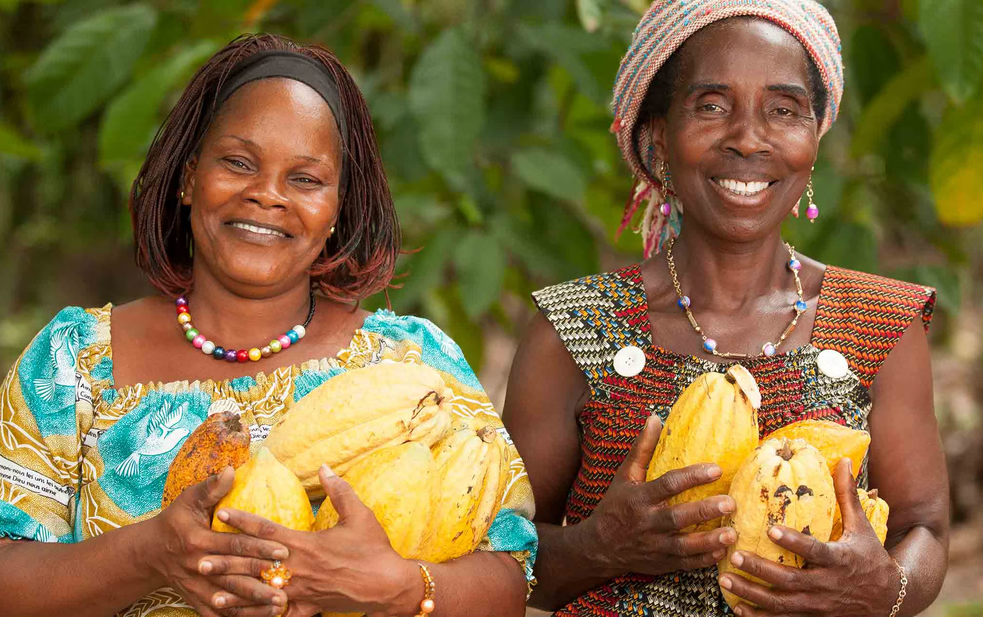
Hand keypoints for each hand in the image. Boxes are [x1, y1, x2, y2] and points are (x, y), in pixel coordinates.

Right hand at [148, 467, 291, 616]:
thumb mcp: (188, 500)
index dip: (258, 547)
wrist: (150, 552)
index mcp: (197, 541)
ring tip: (279, 605)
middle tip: (287, 581)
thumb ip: (211, 487)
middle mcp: (197, 566)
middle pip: (234, 575)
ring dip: (253, 604)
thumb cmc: (175, 521)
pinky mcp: (195, 600)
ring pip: (228, 598)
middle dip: (260, 579)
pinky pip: (217, 612)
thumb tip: (231, 469)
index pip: (234, 545)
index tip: (283, 549)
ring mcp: (195, 587)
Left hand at [212, 465, 420, 616]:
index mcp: (306, 544)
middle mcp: (298, 568)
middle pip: (254, 563)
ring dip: (233, 589)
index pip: (266, 531)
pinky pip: (277, 614)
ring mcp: (301, 591)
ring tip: (209, 588)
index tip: (222, 513)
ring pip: (259, 591)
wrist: (388, 586)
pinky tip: (238, 613)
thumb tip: (324, 467)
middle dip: (226, 559)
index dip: (242, 521)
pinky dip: (256, 614)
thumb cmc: (374, 550)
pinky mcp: (308, 608)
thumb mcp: (360, 515)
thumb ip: (339, 491)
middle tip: (199, 557)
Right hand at [583, 414, 737, 577]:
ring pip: (684, 545)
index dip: (692, 477)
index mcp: (639, 498)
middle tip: (731, 503)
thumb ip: (642, 449)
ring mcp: (654, 546)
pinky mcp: (661, 563)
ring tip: (732, 534)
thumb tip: (655, 418)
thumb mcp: (624, 476)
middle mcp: (647, 523)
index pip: (668, 485)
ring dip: (709, 540)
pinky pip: (684, 564)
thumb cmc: (616, 506)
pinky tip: (722, 552)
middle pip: (678, 517)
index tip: (717, 468)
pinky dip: (703, 560)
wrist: (600, 546)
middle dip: (704, 511)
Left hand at [718, 459, 900, 615]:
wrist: (890, 599)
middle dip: (761, 569)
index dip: (793, 541)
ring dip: (752, 595)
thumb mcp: (862, 527)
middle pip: (791, 580)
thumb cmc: (871, 557)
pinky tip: (737, 608)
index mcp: (839, 559)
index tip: (770, 529)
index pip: (814, 550)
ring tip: (726, 581)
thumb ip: (846, 495)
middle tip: (734, 555)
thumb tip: (841, 460)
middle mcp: (828, 585)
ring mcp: (819, 606)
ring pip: (782, 604)